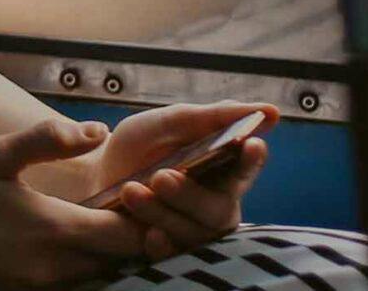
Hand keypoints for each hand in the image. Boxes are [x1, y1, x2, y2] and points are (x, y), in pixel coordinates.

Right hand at [0, 118, 148, 288]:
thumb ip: (49, 140)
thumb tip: (98, 130)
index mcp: (54, 230)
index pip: (127, 235)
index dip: (143, 216)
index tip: (142, 194)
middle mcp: (51, 271)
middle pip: (115, 263)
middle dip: (128, 238)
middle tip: (127, 206)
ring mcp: (32, 290)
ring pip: (90, 278)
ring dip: (99, 255)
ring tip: (96, 223)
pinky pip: (61, 286)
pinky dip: (71, 268)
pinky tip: (58, 243)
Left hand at [77, 101, 275, 261]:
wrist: (97, 177)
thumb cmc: (140, 147)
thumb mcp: (168, 123)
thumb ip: (212, 117)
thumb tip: (270, 112)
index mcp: (223, 168)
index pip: (248, 166)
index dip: (252, 158)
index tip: (250, 145)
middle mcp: (216, 204)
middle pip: (219, 208)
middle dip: (189, 194)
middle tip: (161, 176)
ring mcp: (195, 231)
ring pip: (192, 231)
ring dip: (161, 211)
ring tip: (130, 190)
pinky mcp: (171, 251)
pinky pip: (173, 254)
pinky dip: (160, 242)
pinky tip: (147, 232)